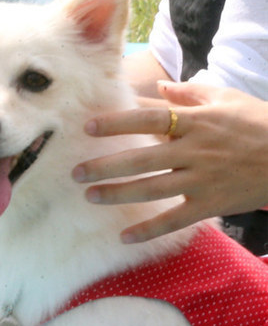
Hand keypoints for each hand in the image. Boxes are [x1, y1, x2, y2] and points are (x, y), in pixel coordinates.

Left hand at [73, 82, 267, 242]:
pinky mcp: (212, 203)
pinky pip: (175, 220)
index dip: (117, 122)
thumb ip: (190, 95)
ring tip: (89, 196)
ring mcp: (203, 178)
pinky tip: (123, 237)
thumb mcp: (227, 100)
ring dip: (118, 194)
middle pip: (142, 158)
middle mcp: (195, 150)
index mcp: (196, 121)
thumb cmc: (260, 123)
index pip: (149, 118)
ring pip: (152, 188)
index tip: (88, 127)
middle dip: (106, 165)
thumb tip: (158, 89)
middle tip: (75, 171)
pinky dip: (149, 230)